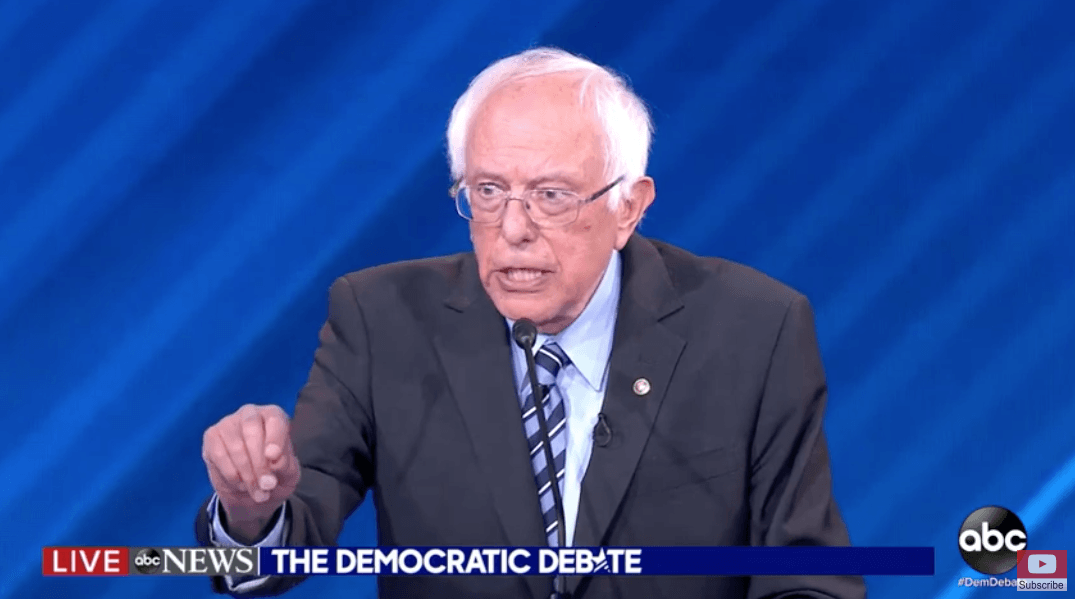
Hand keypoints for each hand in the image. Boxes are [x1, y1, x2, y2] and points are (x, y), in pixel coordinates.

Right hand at [202, 404, 299, 535]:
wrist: (252, 493)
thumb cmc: (274, 475)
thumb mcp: (288, 474)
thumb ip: (285, 465)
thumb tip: (273, 460)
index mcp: (274, 416)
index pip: (275, 419)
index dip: (275, 438)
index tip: (273, 457)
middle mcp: (250, 413)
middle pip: (252, 431)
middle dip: (260, 462)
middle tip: (266, 485)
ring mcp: (228, 423)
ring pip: (236, 446)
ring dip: (247, 474)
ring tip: (257, 492)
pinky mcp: (211, 436)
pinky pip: (219, 455)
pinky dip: (232, 475)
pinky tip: (240, 484)